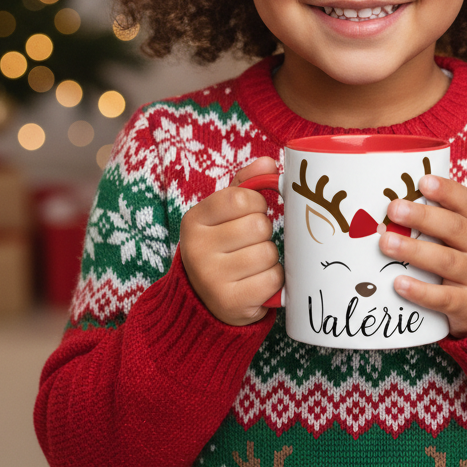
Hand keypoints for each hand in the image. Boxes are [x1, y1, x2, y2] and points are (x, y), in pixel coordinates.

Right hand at [178, 156, 283, 325]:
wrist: (205, 299)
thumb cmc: (222, 245)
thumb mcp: (224, 212)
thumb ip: (245, 184)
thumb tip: (269, 163)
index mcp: (194, 220)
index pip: (241, 198)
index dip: (257, 204)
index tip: (251, 213)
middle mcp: (196, 249)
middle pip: (258, 226)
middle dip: (264, 233)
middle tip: (250, 242)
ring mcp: (211, 278)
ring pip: (268, 253)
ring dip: (270, 258)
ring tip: (252, 264)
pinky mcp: (230, 303)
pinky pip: (273, 280)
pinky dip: (273, 280)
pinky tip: (256, 281)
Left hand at [379, 174, 466, 338]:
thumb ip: (442, 220)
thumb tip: (397, 203)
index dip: (446, 191)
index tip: (423, 182)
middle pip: (454, 228)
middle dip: (422, 217)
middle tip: (394, 209)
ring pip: (446, 261)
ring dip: (414, 250)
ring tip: (386, 243)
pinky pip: (443, 298)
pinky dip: (420, 291)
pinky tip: (398, 283)